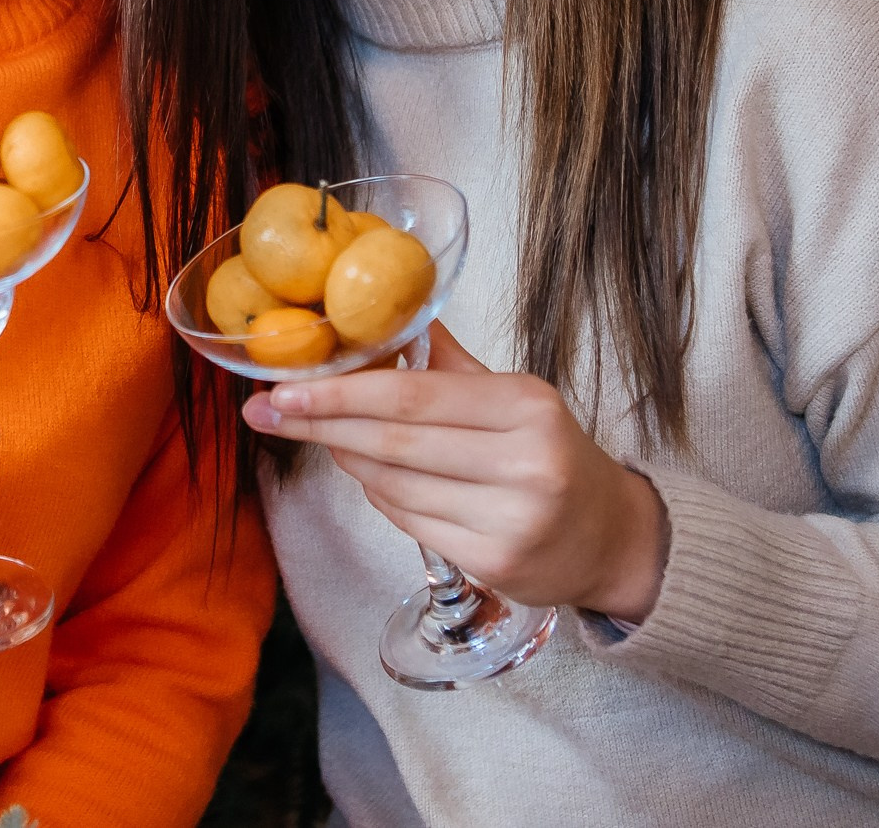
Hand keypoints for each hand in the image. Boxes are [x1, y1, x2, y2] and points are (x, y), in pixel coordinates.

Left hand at [242, 321, 668, 621]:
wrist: (612, 537)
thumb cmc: (552, 454)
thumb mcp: (515, 397)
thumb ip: (449, 363)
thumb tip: (387, 314)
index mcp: (525, 406)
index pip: (413, 396)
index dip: (340, 392)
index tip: (284, 387)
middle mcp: (522, 463)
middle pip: (394, 442)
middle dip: (321, 424)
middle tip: (266, 411)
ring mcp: (508, 519)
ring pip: (392, 485)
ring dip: (348, 458)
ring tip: (325, 436)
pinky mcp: (492, 563)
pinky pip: (408, 520)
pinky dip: (379, 495)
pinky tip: (374, 477)